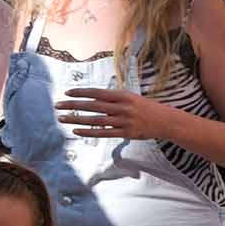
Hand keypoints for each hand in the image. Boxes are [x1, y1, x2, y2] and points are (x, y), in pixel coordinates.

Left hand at [57, 88, 171, 139]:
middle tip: (58, 105)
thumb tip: (92, 99)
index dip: (81, 92)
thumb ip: (113, 98)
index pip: (97, 93)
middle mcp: (122, 107)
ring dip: (77, 119)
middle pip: (93, 106)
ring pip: (96, 120)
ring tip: (62, 118)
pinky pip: (103, 133)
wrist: (166, 121)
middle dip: (73, 105)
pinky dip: (89, 132)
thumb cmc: (146, 108)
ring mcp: (124, 121)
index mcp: (123, 96)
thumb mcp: (131, 98)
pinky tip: (77, 130)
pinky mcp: (126, 133)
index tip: (67, 93)